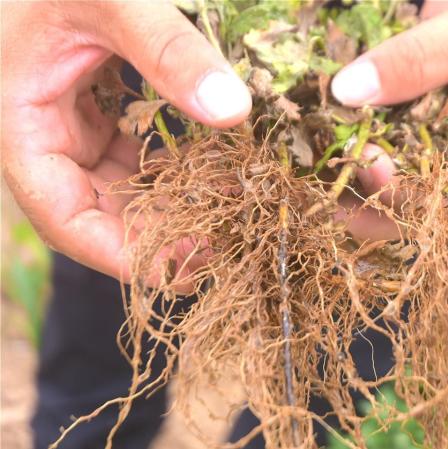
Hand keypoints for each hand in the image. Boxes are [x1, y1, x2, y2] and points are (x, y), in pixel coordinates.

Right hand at [1, 2, 251, 280]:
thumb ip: (168, 50)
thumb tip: (232, 110)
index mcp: (21, 124)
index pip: (61, 218)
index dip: (118, 254)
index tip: (181, 268)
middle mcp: (43, 134)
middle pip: (96, 213)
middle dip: (155, 238)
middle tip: (221, 248)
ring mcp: (70, 123)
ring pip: (118, 188)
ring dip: (169, 206)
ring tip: (226, 214)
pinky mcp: (96, 109)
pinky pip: (133, 156)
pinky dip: (172, 170)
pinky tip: (214, 171)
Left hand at [332, 1, 447, 238]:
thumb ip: (422, 60)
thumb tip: (348, 93)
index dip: (410, 194)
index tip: (367, 162)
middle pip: (415, 198)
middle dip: (364, 192)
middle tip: (313, 176)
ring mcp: (446, 136)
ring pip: (391, 169)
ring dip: (347, 166)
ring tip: (305, 157)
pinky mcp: (421, 110)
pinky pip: (382, 128)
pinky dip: (350, 127)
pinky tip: (316, 124)